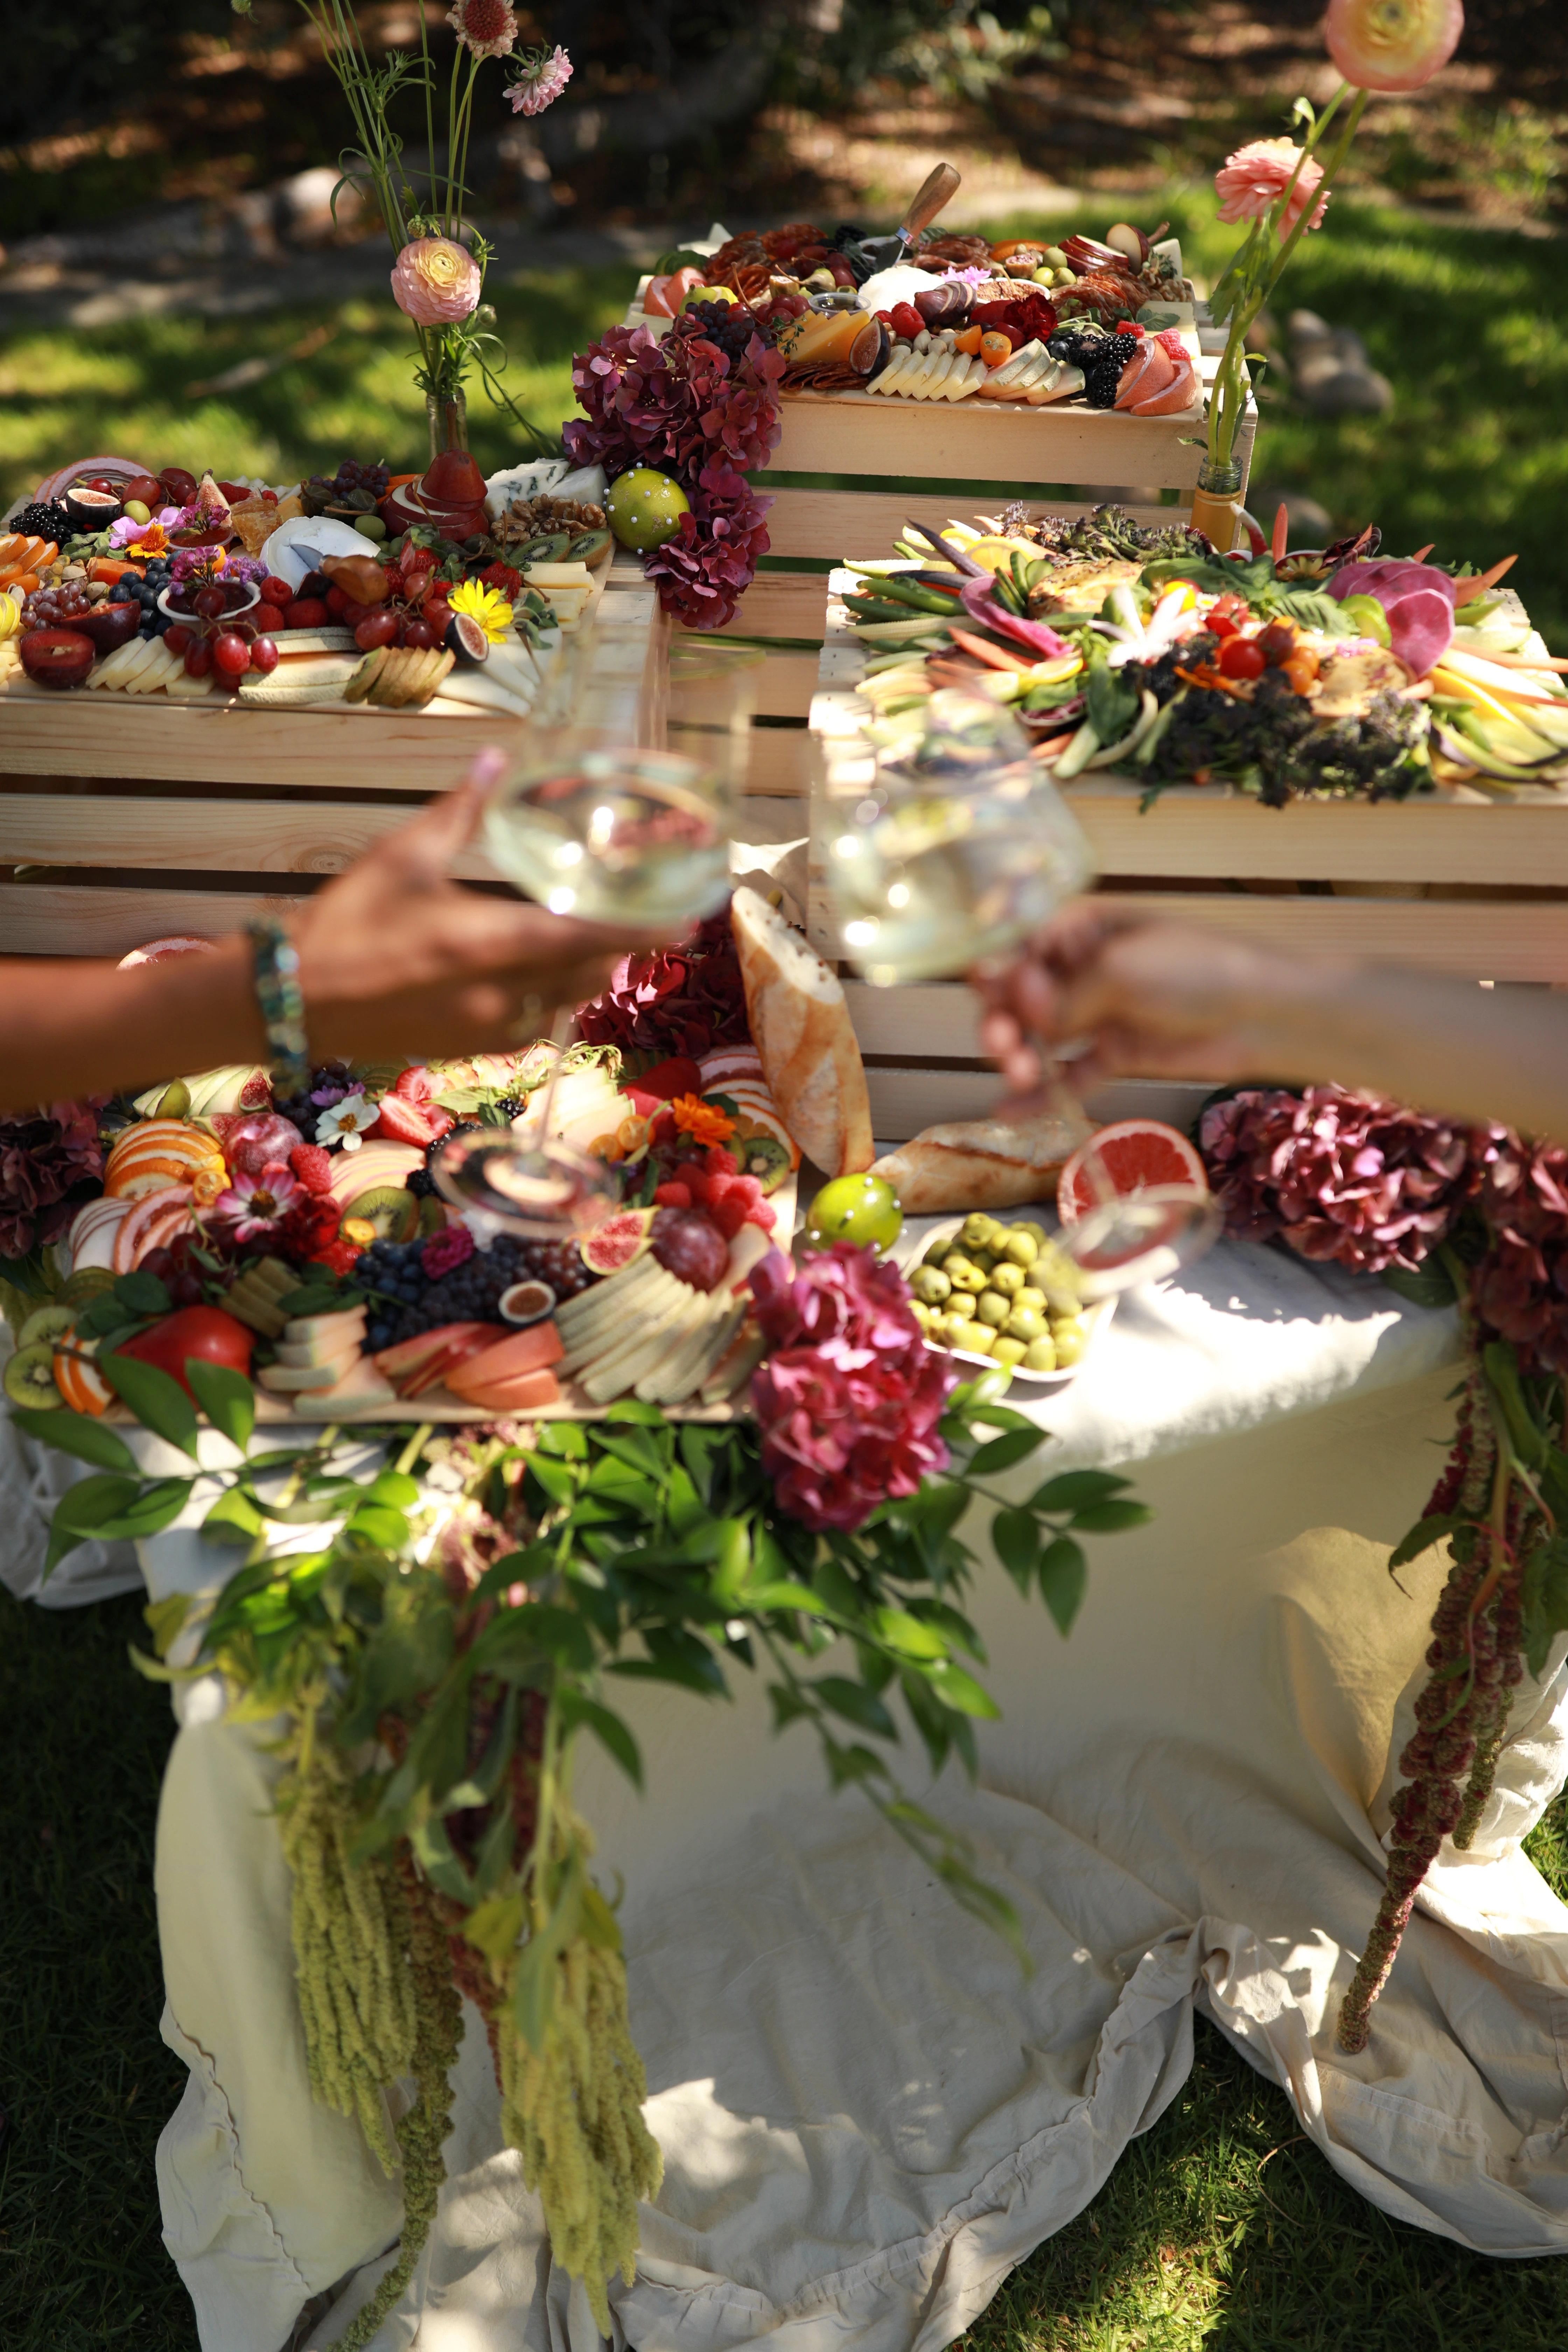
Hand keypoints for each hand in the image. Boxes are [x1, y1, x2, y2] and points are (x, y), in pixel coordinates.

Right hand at [293, 759, 659, 1061]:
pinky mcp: (469, 1047)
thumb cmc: (345, 922)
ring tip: (591, 940)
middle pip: (586, 972)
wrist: (291, 1000)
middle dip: (617, 947)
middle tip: (641, 920)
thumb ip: (459, 811)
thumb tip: (494, 761)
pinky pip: (532, 1024)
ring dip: (584, 972)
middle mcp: (498, 993)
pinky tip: (538, 976)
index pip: (588, 935)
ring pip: (563, 1002)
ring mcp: (486, 1027)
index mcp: (487, 942)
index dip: (643, 929)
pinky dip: (548, 998)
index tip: (687, 920)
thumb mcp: (401, 856)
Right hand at [973, 908, 1320, 1101]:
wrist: (1263, 1015)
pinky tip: (1008, 1109)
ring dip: (1018, 1056)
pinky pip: (1068, 1073)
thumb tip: (1016, 1007)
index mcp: (1084, 928)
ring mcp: (1100, 1012)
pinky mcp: (1117, 1053)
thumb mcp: (1119, 969)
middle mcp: (1085, 967)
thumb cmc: (1196, 970)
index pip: (1019, 945)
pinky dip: (1040, 1092)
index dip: (998, 970)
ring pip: (1040, 1036)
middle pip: (1022, 994)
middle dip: (1003, 1018)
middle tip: (1002, 1043)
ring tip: (1019, 1075)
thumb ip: (1062, 993)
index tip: (991, 991)